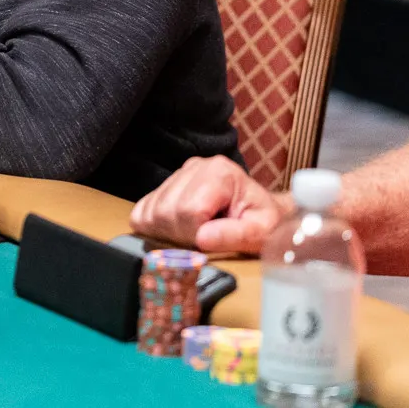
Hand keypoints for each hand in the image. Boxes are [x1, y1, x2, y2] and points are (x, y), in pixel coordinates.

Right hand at [128, 155, 289, 253]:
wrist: (265, 211)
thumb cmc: (265, 222)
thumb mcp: (261, 232)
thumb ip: (234, 235)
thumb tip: (201, 239)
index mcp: (220, 172)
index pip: (189, 209)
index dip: (197, 234)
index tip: (212, 242)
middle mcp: (195, 166)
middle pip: (167, 210)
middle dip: (181, 235)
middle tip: (203, 241)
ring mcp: (178, 174)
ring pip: (152, 211)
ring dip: (168, 232)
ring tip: (193, 234)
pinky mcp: (166, 185)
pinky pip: (142, 209)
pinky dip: (154, 226)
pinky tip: (177, 229)